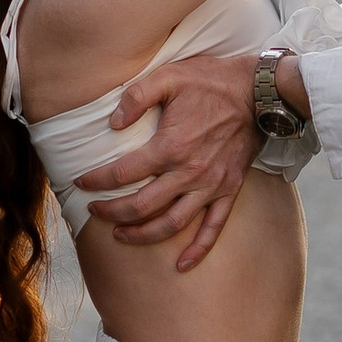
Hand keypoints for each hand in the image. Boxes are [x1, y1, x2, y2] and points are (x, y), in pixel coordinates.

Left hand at [76, 51, 260, 274]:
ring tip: (121, 236)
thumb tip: (111, 124)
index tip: (81, 182)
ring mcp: (210, 186)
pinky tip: (181, 264)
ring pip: (172, 224)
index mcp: (171, 146)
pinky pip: (213, 228)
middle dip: (112, 213)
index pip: (122, 173)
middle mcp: (189, 172)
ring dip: (143, 235)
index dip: (96, 180)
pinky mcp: (229, 191)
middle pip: (142, 206)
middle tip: (94, 212)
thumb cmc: (211, 81)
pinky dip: (197, 250)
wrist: (259, 92)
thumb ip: (136, 96)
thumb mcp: (169, 76)